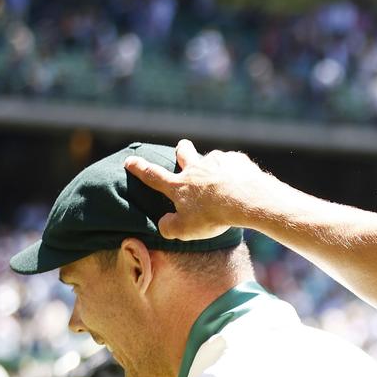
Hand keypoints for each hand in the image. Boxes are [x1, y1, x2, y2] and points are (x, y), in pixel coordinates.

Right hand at [124, 139, 276, 240]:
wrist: (246, 199)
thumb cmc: (213, 216)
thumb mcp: (185, 230)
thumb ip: (169, 227)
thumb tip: (164, 224)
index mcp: (179, 185)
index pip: (153, 175)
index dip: (139, 168)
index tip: (130, 161)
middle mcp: (196, 168)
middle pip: (184, 153)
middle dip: (181, 149)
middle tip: (182, 146)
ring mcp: (217, 161)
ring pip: (213, 159)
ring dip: (215, 165)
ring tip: (224, 179)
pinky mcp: (238, 161)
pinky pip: (236, 164)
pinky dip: (237, 171)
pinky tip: (244, 181)